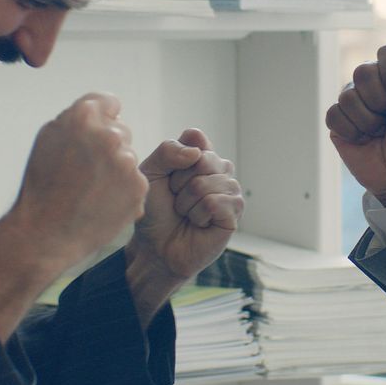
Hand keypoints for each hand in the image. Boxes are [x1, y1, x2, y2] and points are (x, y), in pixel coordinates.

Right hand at [10, 92, 149, 264]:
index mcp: (84, 117)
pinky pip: (135, 180)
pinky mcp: (139, 186)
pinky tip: (101, 202)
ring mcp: (127, 161)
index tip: (93, 135)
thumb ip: (75, 118)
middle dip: (107, 145)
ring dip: (115, 169)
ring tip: (91, 189)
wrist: (47, 232)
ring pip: (128, 157)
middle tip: (86, 170)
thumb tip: (99, 110)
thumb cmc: (42, 186)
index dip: (101, 118)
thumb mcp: (48, 138)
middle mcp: (110, 135)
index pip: (109, 102)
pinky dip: (123, 190)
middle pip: (121, 130)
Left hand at [126, 129, 244, 322]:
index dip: (175, 159)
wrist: (156, 246)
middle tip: (176, 199)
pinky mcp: (234, 213)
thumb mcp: (150, 174)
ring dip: (185, 203)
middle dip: (178, 183)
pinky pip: (213, 202)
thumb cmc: (154, 211)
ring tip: (186, 213)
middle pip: (202, 159)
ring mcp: (230, 190)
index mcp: (202, 155)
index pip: (195, 137)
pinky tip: (198, 223)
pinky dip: (197, 215)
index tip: (167, 178)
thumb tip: (196, 153)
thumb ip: (167, 151)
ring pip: (204, 183)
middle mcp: (220, 169)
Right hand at [325, 43, 385, 205]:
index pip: (384, 53)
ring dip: (367, 120)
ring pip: (347, 96)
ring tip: (379, 132)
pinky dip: (351, 130)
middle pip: (362, 71)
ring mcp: (355, 104)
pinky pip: (334, 114)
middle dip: (379, 100)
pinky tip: (363, 139)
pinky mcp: (339, 123)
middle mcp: (374, 87)